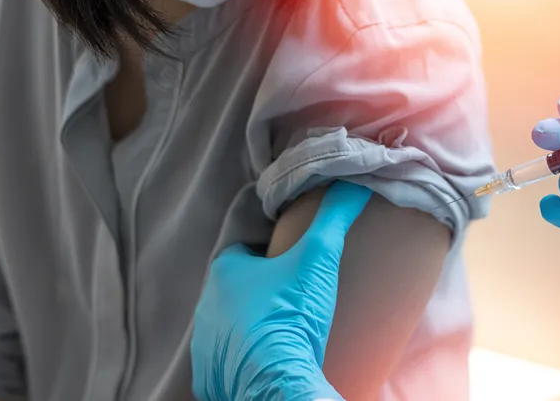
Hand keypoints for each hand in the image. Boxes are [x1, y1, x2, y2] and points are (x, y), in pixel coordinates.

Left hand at [191, 181, 371, 400]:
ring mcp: (206, 343)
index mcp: (225, 272)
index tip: (292, 265)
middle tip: (295, 298)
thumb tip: (354, 183)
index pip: (244, 252)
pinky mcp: (211, 375)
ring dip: (253, 326)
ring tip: (286, 331)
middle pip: (237, 290)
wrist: (276, 376)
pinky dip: (246, 358)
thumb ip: (334, 217)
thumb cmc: (290, 313)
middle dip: (260, 292)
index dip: (269, 256)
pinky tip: (272, 359)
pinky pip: (227, 361)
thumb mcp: (319, 256)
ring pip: (230, 325)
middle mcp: (207, 305)